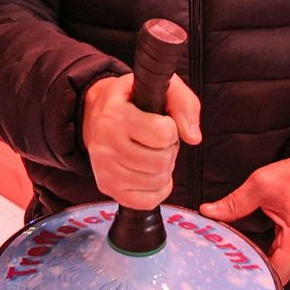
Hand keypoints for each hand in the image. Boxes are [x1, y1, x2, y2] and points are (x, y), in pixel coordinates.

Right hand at [83, 73, 201, 209]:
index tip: (161, 122)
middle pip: (161, 161)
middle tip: (158, 141)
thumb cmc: (132, 99)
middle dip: (169, 150)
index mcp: (116, 115)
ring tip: (153, 153)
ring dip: (164, 168)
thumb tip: (193, 138)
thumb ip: (184, 104)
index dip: (171, 128)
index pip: (163, 134)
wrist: (96, 113)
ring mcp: (104, 169)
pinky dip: (158, 189)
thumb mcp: (160, 87)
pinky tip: (152, 173)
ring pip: (156, 181)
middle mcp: (105, 144)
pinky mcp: (108, 187)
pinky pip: (147, 201)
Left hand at [199, 154, 289, 284]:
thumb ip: (234, 202)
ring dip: (261, 269)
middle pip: (278, 277)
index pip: (276, 274)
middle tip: (228, 269)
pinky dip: (268, 261)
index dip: (254, 277)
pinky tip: (251, 255)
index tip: (233, 275)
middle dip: (254, 275)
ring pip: (281, 271)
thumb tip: (209, 211)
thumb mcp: (262, 184)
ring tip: (236, 263)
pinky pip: (284, 261)